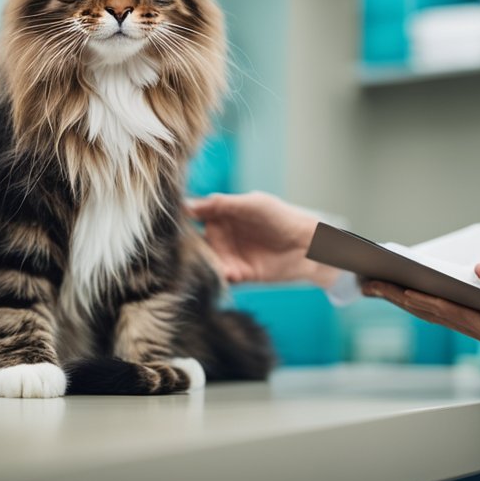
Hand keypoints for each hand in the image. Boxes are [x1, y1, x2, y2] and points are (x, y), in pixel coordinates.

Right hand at [184, 191, 338, 287]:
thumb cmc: (282, 216)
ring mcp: (229, 254)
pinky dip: (220, 276)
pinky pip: (222, 276)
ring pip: (206, 259)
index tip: (172, 223)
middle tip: (183, 247)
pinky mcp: (239, 274)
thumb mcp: (253, 204)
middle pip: (196, 240)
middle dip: (189, 244)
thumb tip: (187, 205)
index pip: (195, 214)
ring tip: (207, 261)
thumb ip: (222, 204)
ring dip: (205, 262)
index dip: (182, 218)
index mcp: (222, 213)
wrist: (308, 244)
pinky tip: (225, 273)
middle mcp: (221, 234)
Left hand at [363, 262, 479, 373]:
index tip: (394, 289)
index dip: (426, 302)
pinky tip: (455, 306)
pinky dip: (476, 320)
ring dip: (444, 313)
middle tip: (380, 287)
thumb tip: (478, 275)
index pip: (466, 319)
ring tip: (404, 292)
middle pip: (465, 329)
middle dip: (420, 306)